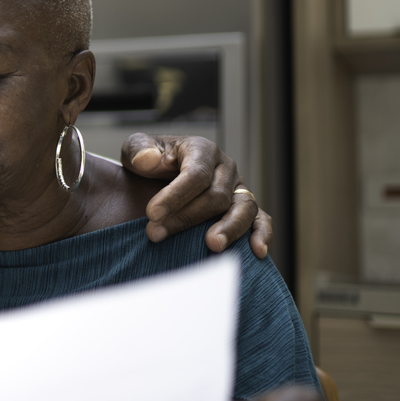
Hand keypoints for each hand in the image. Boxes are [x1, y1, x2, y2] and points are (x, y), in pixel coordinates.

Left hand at [120, 133, 271, 257]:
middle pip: (215, 196)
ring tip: (212, 245)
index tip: (152, 213)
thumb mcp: (136, 149)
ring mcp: (238, 188)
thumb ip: (138, 150)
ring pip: (243, 208)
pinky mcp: (244, 207)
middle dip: (186, 218)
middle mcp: (225, 168)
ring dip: (229, 229)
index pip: (195, 174)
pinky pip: (261, 220)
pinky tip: (257, 252)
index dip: (175, 195)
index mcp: (201, 150)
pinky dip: (262, 234)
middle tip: (155, 234)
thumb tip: (146, 160)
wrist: (162, 172)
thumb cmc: (150, 161)